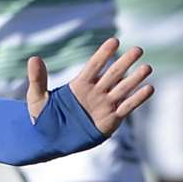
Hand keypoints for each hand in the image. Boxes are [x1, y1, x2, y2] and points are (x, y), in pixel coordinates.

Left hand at [26, 37, 152, 135]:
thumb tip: (34, 58)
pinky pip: (126, 107)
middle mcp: (95, 92)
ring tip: (147, 67)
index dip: (104, 54)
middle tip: (138, 50)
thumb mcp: (37, 97)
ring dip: (135, 79)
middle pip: (113, 74)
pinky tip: (149, 88)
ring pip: (123, 89)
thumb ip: (38, 79)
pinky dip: (137, 99)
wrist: (49, 140)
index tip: (114, 41)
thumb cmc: (43, 117)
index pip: (94, 65)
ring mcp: (104, 105)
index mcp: (79, 84)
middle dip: (125, 62)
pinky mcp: (110, 120)